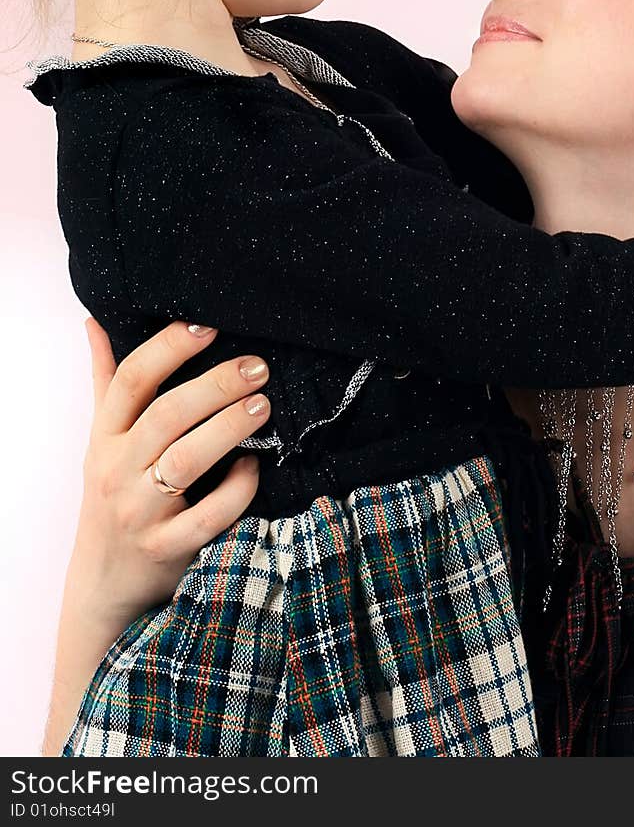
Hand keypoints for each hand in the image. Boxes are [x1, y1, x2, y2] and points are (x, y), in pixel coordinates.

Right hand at [69, 317, 268, 627]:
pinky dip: (236, 489)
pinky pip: (208, 517)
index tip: (207, 326)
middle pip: (166, 415)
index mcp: (104, 438)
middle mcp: (116, 472)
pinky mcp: (166, 549)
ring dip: (229, 428)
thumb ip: (106, 382)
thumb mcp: (102, 441)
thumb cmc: (112, 496)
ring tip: (263, 405)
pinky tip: (255, 467)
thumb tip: (96, 322)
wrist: (104, 584)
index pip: (130, 381)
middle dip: (215, 386)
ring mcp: (140, 513)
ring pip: (187, 461)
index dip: (168, 347)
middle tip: (257, 368)